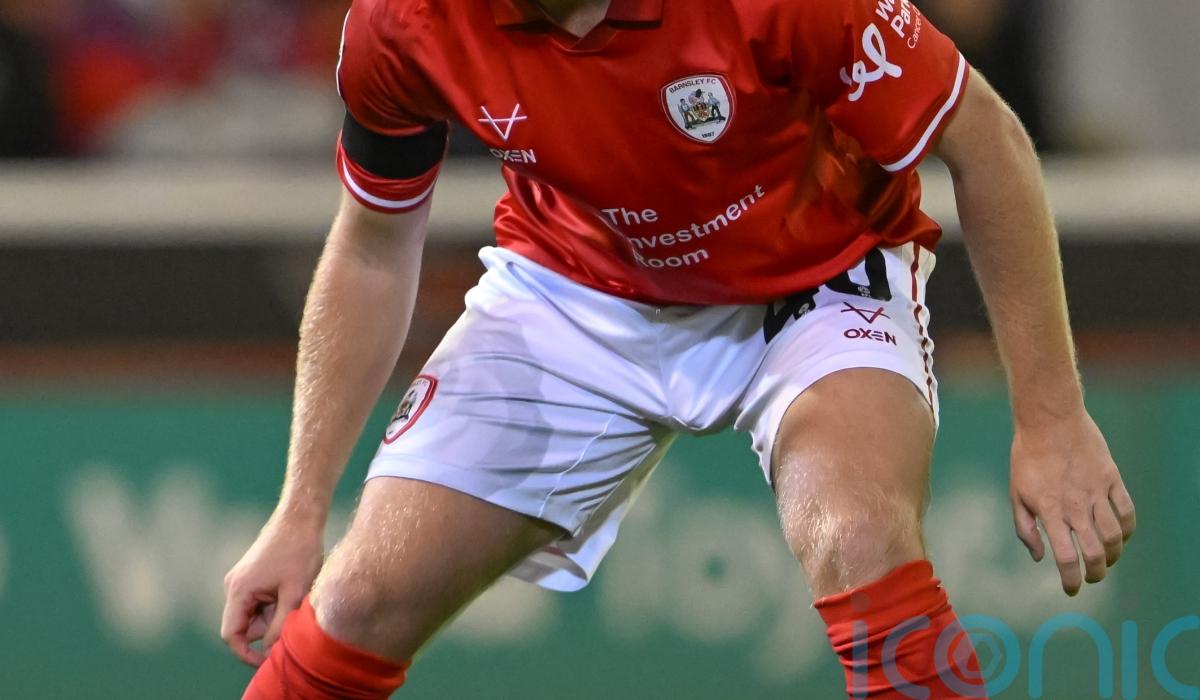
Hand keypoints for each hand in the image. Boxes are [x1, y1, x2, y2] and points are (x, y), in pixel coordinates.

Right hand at [221, 512, 324, 665]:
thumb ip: (280, 625)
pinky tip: (293, 590)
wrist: (300, 517)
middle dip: (267, 629)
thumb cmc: (299, 551)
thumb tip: (270, 652)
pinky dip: (275, 603)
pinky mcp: (252, 575)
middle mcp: (234, 586)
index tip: (267, 660)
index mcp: (238, 590)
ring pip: (254, 613)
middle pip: (244, 625)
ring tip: (296, 597)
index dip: (247, 653)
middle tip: (293, 618)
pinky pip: (259, 601)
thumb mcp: (294, 593)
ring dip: (274, 615)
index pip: (231, 635)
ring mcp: (242, 580)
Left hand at [1009, 410, 1135, 595]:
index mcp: (1049, 511)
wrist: (1049, 420)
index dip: (1072, 580)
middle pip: (1096, 552)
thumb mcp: (1016, 493)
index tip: (1072, 590)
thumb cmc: (1027, 457)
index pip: (1067, 558)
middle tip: (1093, 577)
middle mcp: (1075, 506)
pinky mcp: (1111, 478)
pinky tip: (1121, 535)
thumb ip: (1025, 528)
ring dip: (1114, 555)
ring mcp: (1096, 492)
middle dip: (1097, 573)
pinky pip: (1127, 511)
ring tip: (1107, 559)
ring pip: (1116, 536)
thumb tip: (1039, 557)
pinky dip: (1128, 529)